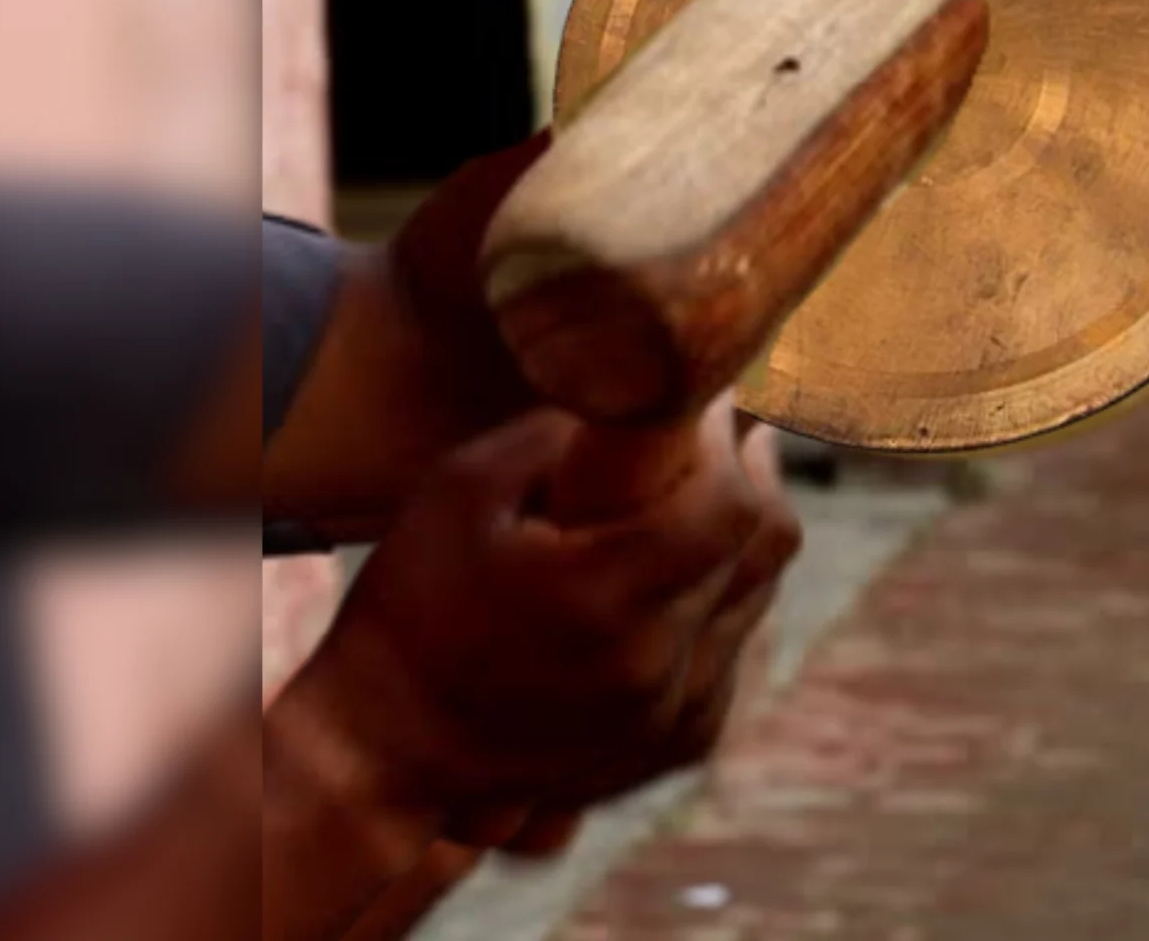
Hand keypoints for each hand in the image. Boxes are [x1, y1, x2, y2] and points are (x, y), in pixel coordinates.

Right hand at [279, 399, 799, 832]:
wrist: (388, 750)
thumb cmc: (412, 607)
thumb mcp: (461, 491)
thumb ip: (560, 434)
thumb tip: (649, 398)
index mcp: (604, 598)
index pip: (730, 504)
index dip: (729, 443)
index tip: (715, 404)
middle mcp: (654, 665)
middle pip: (761, 547)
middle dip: (749, 475)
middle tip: (728, 433)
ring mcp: (672, 714)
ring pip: (759, 597)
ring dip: (741, 537)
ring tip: (704, 490)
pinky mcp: (677, 740)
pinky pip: (734, 649)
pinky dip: (721, 602)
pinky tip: (678, 572)